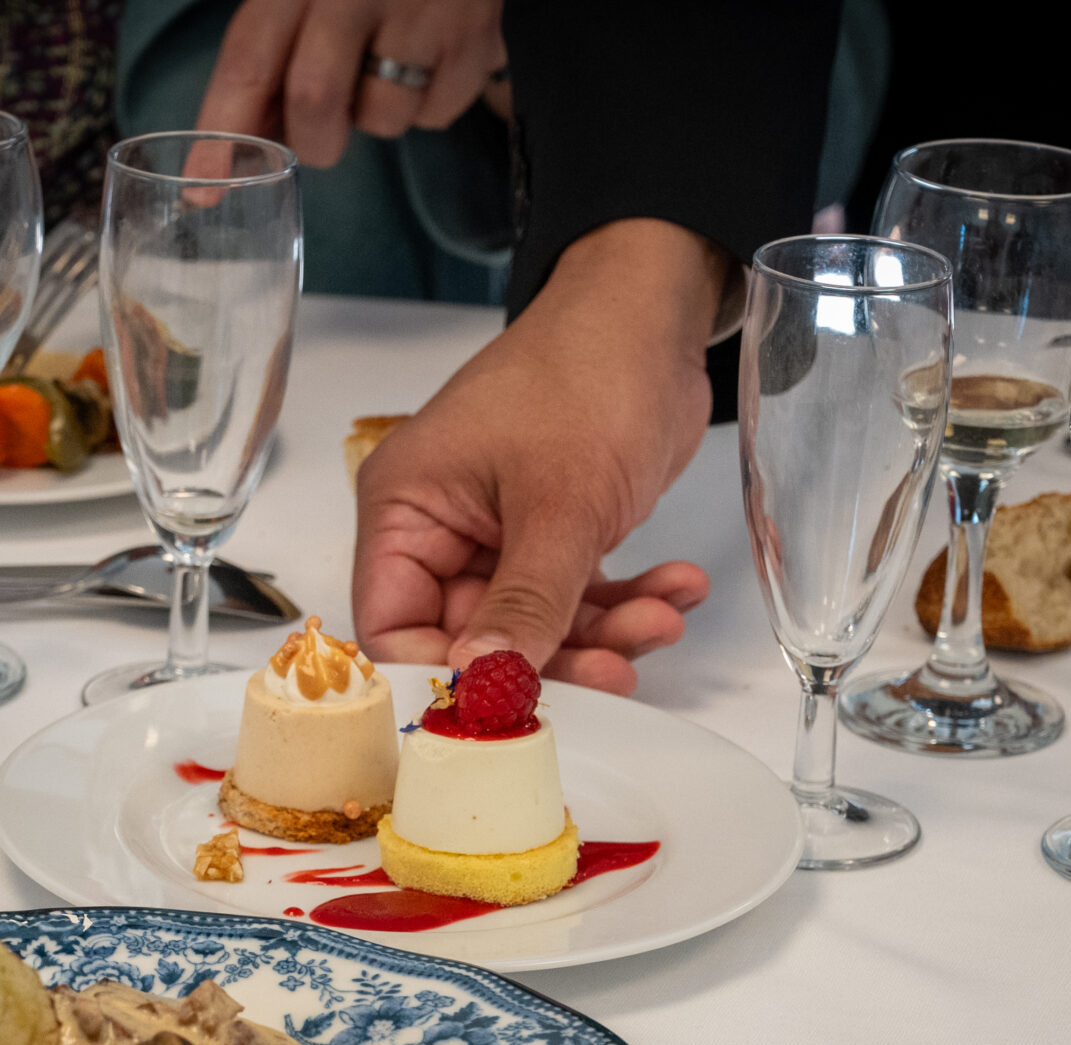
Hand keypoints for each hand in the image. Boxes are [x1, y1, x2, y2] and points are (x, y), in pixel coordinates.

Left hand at [195, 0, 504, 170]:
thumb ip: (274, 45)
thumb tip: (244, 135)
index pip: (249, 62)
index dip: (223, 131)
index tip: (205, 187)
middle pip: (315, 103)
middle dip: (314, 139)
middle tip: (325, 127)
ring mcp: (421, 15)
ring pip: (382, 119)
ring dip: (376, 115)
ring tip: (388, 65)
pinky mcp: (474, 40)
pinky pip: (436, 114)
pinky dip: (425, 105)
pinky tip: (428, 58)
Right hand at [352, 221, 726, 694]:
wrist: (651, 316)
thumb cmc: (585, 372)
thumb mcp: (559, 500)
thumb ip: (527, 600)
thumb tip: (488, 684)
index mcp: (405, 509)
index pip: (393, 627)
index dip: (445, 675)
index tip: (507, 703)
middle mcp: (440, 529)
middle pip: (473, 638)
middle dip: (553, 656)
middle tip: (617, 671)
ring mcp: (497, 536)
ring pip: (537, 626)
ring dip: (604, 633)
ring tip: (665, 618)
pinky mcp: (553, 536)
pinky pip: (579, 598)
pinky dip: (628, 603)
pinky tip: (677, 589)